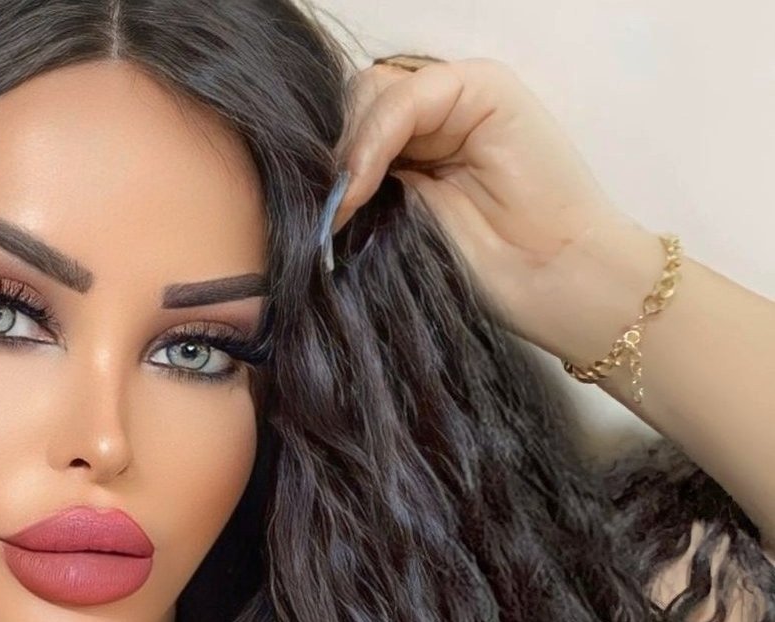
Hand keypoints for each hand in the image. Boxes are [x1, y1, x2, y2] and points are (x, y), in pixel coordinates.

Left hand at [333, 57, 655, 349]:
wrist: (557, 284)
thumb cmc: (486, 272)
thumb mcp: (399, 225)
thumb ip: (366, 188)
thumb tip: (311, 179)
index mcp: (417, 145)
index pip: (349, 126)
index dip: (326, 163)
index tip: (314, 214)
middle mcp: (437, 114)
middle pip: (354, 103)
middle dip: (334, 153)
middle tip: (331, 208)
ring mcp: (461, 97)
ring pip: (371, 94)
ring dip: (350, 149)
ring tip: (348, 204)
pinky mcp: (486, 88)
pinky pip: (403, 98)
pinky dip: (373, 140)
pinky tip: (362, 185)